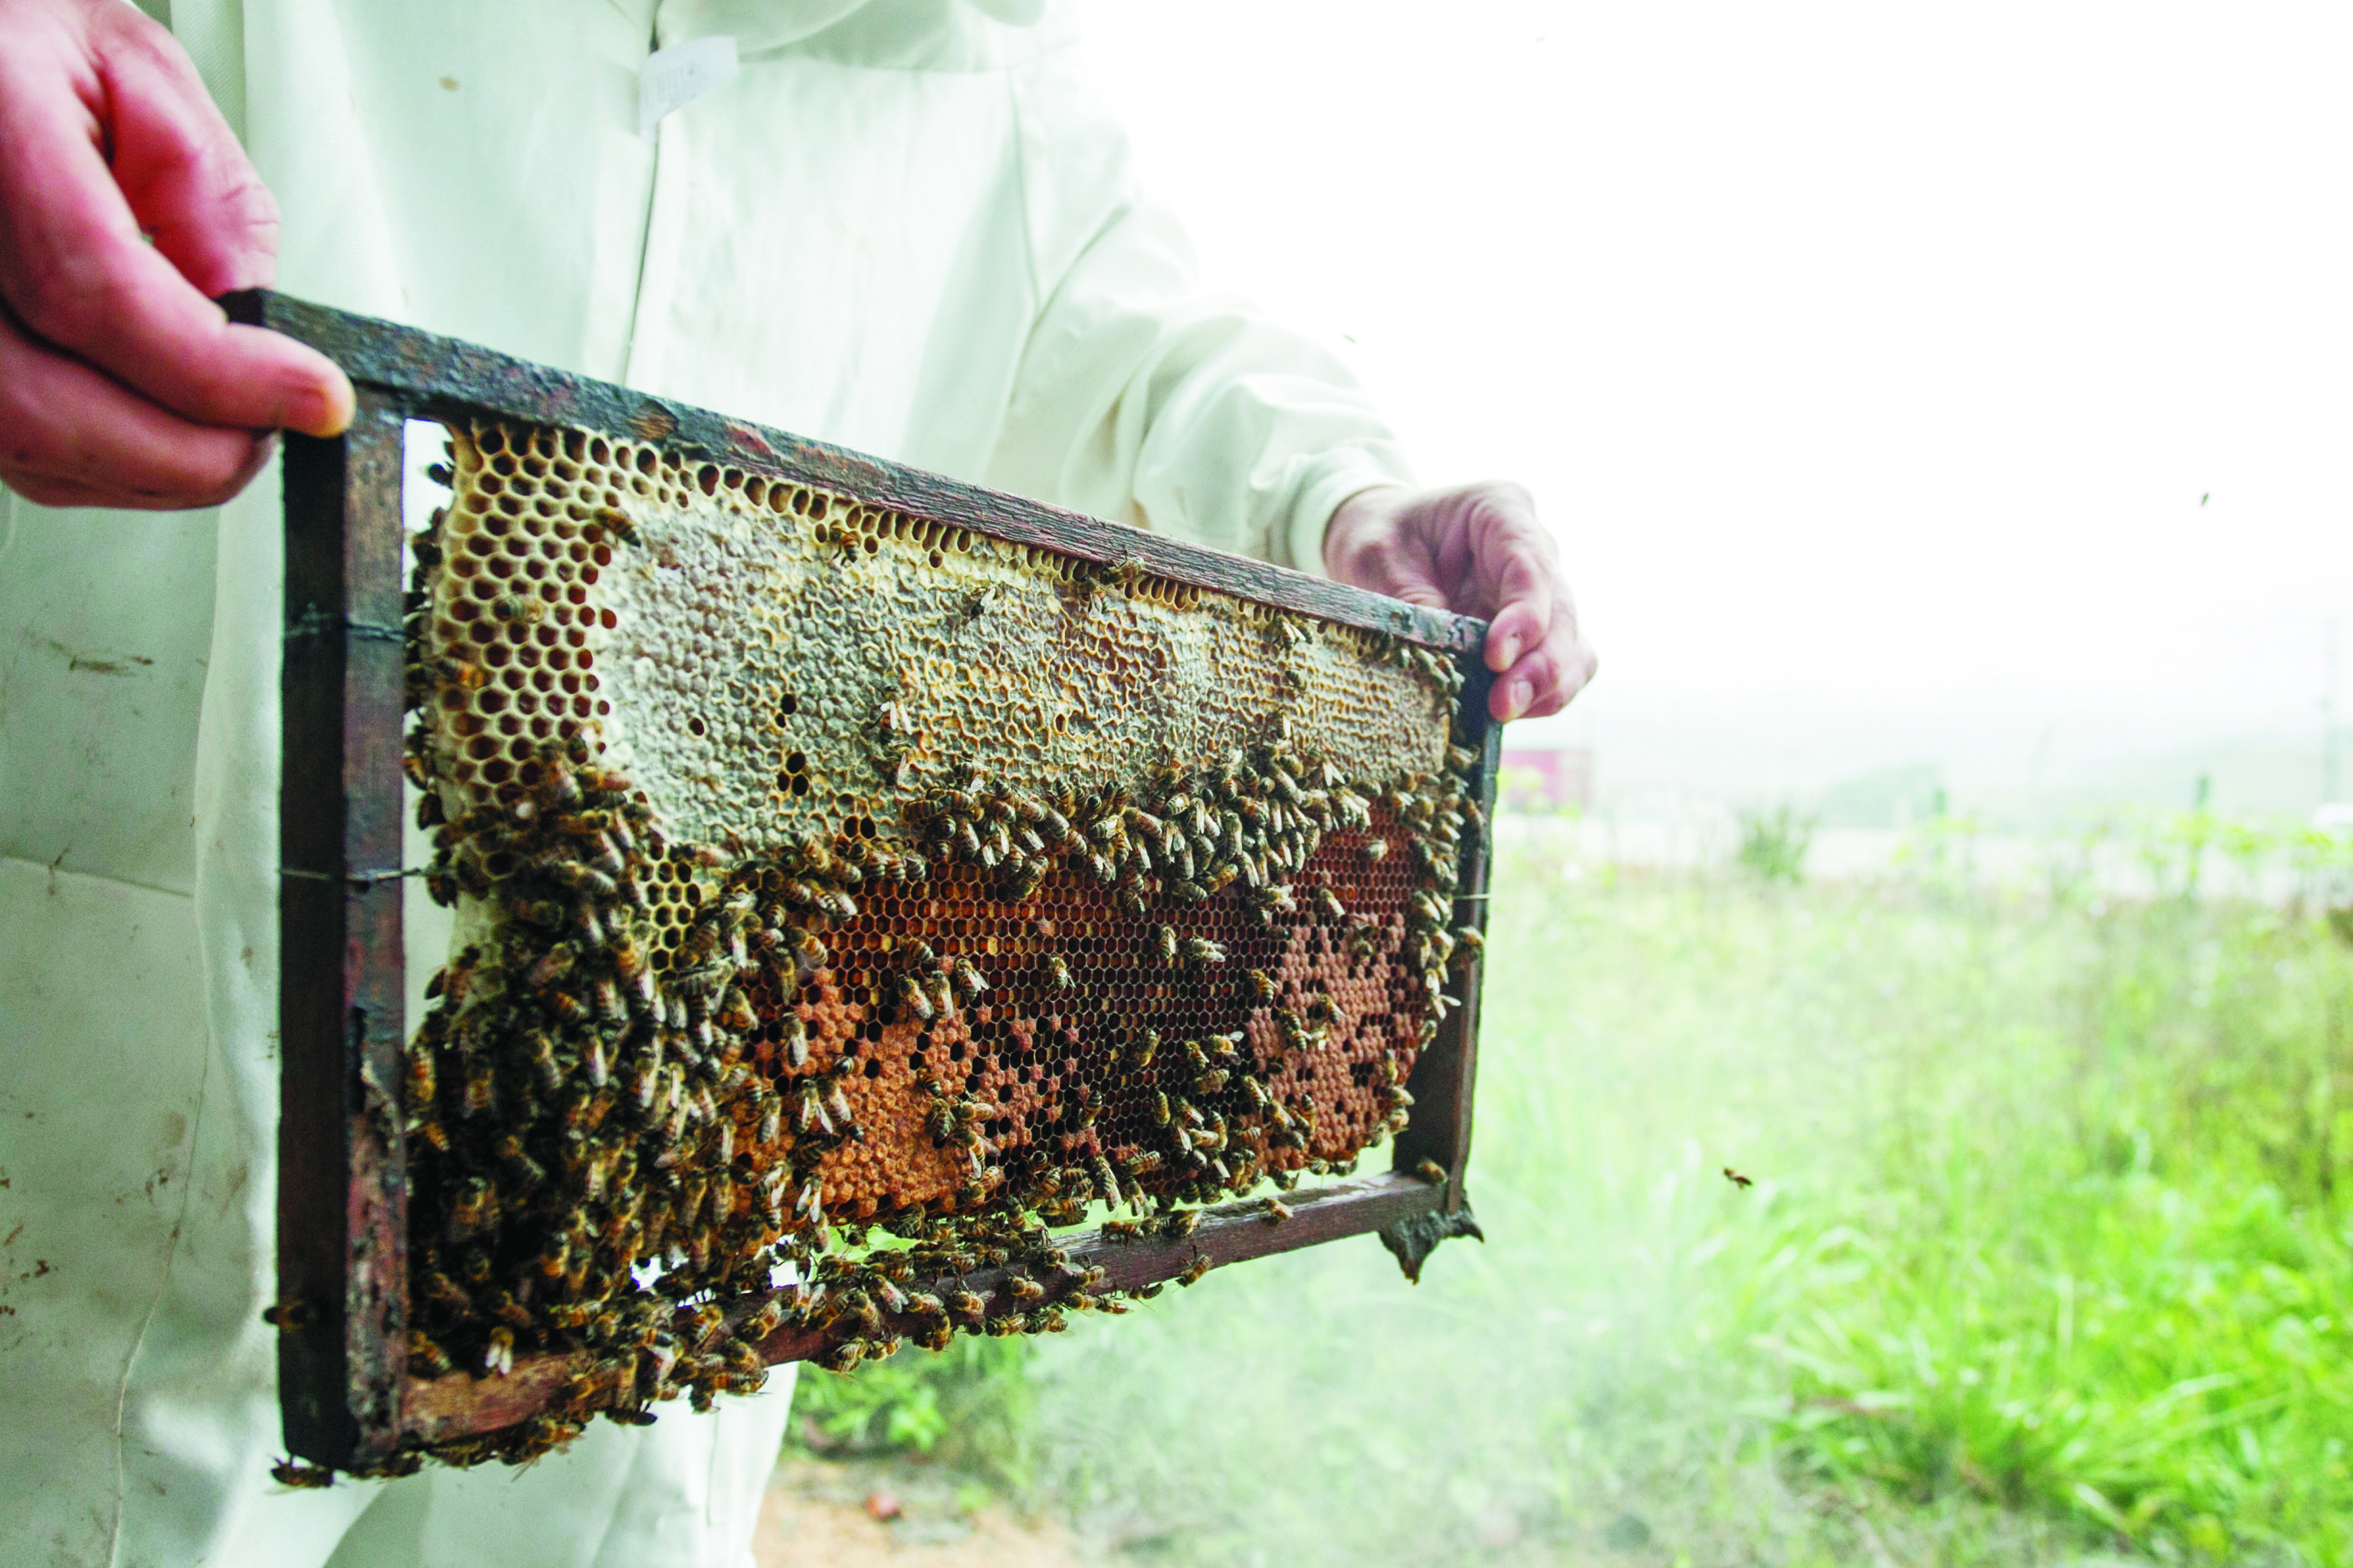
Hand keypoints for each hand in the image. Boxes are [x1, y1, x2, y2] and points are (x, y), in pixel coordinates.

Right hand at [0, 0, 351, 510]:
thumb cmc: (27, 50)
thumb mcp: (146, 81)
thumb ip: (213, 203)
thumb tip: (261, 331)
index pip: (96, 289)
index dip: (217, 370)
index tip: (312, 396)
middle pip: (44, 405)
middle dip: (190, 451)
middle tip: (275, 430)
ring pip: (28, 450)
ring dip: (155, 468)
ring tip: (230, 425)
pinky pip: (18, 451)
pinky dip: (110, 461)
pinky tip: (164, 422)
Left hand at [1324, 481, 1596, 722]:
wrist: (1381, 544)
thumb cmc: (1378, 539)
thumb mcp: (1375, 560)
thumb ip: (1412, 604)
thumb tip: (1449, 661)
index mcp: (1500, 509)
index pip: (1529, 565)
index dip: (1524, 616)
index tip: (1496, 657)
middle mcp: (1535, 548)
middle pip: (1561, 610)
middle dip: (1540, 664)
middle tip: (1503, 704)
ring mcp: (1543, 592)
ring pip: (1574, 644)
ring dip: (1548, 685)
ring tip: (1504, 712)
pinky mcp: (1537, 632)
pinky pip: (1562, 668)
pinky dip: (1541, 695)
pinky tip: (1506, 711)